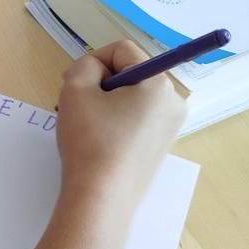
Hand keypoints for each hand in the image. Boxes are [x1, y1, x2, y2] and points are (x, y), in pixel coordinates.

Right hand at [55, 40, 186, 204]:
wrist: (100, 197)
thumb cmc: (89, 140)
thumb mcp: (75, 88)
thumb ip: (84, 65)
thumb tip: (96, 71)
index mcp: (158, 84)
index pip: (122, 51)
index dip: (93, 61)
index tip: (74, 84)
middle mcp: (173, 102)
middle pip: (130, 74)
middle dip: (101, 84)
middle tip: (78, 106)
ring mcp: (170, 127)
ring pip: (132, 97)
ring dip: (107, 103)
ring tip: (87, 125)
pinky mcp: (160, 147)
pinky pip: (136, 119)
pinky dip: (116, 122)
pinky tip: (100, 141)